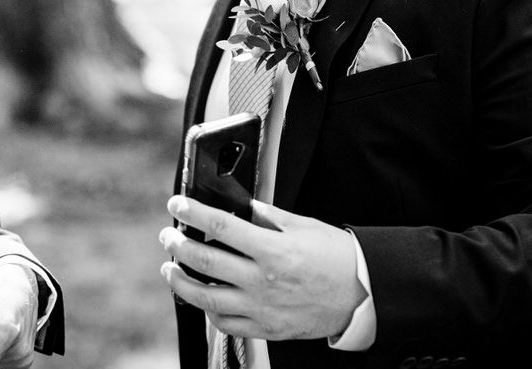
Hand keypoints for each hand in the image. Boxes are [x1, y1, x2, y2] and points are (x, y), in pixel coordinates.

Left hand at [159, 195, 366, 341]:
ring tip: (170, 268)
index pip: (221, 226)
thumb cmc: (337, 259)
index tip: (178, 204)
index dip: (194, 212)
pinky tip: (200, 297)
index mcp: (273, 250)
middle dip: (178, 245)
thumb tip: (240, 205)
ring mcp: (262, 308)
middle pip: (205, 261)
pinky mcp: (266, 328)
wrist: (362, 295)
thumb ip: (267, 215)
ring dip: (180, 281)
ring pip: (206, 298)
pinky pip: (226, 324)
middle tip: (169, 236)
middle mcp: (263, 281)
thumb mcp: (303, 226)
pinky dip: (207, 311)